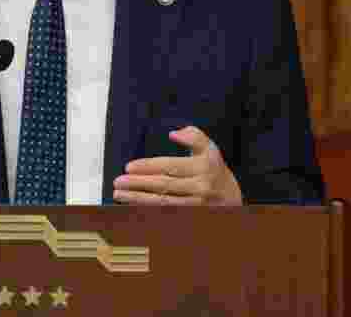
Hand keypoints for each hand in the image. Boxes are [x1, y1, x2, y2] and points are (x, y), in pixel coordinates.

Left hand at [112, 126, 242, 205]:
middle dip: (137, 183)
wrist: (232, 199)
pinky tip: (133, 204)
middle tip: (118, 181)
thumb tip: (173, 134)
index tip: (129, 166)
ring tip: (119, 194)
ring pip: (162, 201)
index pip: (170, 166)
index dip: (148, 166)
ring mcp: (196, 204)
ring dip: (137, 198)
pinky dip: (148, 209)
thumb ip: (193, 136)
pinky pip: (166, 212)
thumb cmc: (215, 170)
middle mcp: (201, 186)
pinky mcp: (191, 215)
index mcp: (205, 166)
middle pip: (163, 184)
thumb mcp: (210, 149)